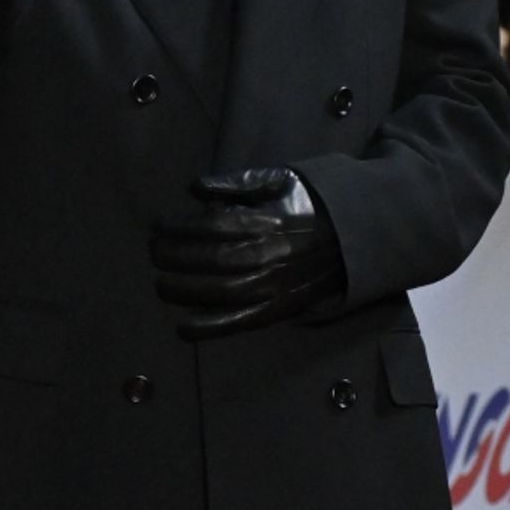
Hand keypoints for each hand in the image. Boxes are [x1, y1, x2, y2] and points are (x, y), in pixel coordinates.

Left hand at [150, 168, 344, 338]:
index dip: (178, 227)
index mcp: (268, 222)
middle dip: (174, 257)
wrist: (355, 236)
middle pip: (211, 260)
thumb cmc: (308, 205)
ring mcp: (275, 285)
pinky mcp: (280, 309)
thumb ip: (237, 183)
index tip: (157, 225)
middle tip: (154, 253)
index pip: (212, 226)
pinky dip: (209, 328)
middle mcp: (270, 255)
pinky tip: (182, 328)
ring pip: (220, 293)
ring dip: (183, 291)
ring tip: (160, 284)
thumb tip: (194, 187)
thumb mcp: (279, 180)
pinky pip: (240, 322)